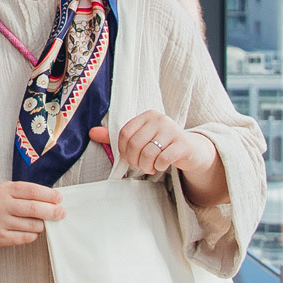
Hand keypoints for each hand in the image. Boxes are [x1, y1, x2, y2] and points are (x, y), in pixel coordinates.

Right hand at [0, 182, 64, 246]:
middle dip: (52, 211)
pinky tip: (31, 230)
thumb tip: (51, 201)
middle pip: (34, 209)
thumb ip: (24, 193)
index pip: (31, 191)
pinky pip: (25, 238)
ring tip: (40, 221)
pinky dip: (33, 234)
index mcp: (3, 190)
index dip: (48, 195)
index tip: (59, 198)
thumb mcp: (3, 189)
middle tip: (61, 213)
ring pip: (32, 226)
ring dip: (42, 224)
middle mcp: (0, 206)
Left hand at [89, 111, 215, 180]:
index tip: (129, 158)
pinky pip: (163, 158)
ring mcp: (173, 130)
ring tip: (150, 167)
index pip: (124, 134)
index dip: (123, 151)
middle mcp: (160, 119)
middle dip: (135, 161)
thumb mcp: (140, 138)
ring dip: (146, 166)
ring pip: (148, 153)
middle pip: (135, 144)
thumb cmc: (161, 144)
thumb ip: (116, 137)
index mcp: (147, 115)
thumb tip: (91, 132)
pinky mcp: (183, 143)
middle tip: (140, 166)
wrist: (191, 150)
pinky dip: (159, 167)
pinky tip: (161, 166)